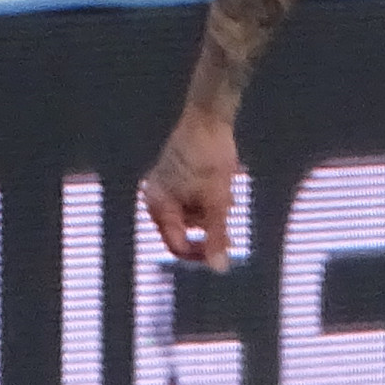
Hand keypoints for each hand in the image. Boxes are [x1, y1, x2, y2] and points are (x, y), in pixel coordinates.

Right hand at [142, 104, 240, 263]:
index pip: (177, 245)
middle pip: (186, 231)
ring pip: (193, 216)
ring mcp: (165, 187)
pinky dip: (210, 198)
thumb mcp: (217, 200)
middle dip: (209, 224)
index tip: (226, 247)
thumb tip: (219, 268)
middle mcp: (156, 198)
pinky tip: (222, 183)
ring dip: (212, 210)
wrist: (210, 116)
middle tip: (227, 205)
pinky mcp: (177, 178)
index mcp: (159, 205)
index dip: (202, 252)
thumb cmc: (210, 156)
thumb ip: (216, 235)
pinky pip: (194, 200)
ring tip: (226, 188)